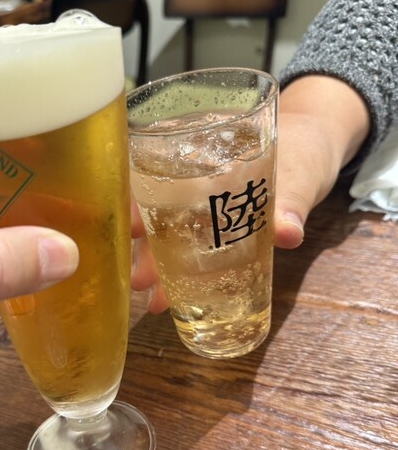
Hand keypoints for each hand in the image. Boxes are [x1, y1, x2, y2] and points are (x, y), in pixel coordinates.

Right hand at [131, 76, 370, 313]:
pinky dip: (187, 271)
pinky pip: (197, 250)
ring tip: (157, 302)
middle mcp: (195, 176)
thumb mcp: (300, 171)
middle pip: (160, 212)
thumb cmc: (306, 147)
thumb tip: (287, 233)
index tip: (129, 229)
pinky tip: (180, 297)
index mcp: (203, 146)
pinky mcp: (221, 228)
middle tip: (140, 282)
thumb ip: (292, 202)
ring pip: (174, 234)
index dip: (136, 201)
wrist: (320, 149)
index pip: (155, 170)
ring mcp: (206, 205)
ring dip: (163, 266)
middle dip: (147, 247)